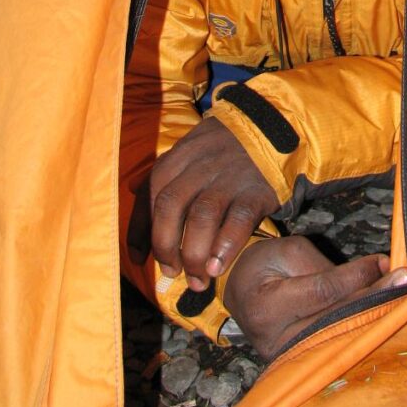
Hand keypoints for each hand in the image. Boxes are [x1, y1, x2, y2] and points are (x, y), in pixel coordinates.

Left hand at [127, 117, 277, 289]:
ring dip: (194, 253)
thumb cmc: (223, 150)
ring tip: (197, 279)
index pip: (151, 194)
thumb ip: (164, 183)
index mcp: (179, 157)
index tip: (140, 258)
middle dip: (165, 245)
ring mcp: (230, 177)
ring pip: (202, 215)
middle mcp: (200, 165)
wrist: (271, 128)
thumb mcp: (190, 153)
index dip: (141, 230)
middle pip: (171, 205)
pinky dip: (225, 246)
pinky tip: (218, 266)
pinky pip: (239, 219)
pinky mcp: (257, 190)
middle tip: (172, 271)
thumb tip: (135, 215)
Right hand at [223, 235, 406, 359]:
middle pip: (337, 319)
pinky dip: (362, 327)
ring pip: (340, 336)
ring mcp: (288, 357)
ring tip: (404, 294)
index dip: (355, 276)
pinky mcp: (300, 362)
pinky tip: (386, 312)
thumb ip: (325, 268)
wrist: (240, 292)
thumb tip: (371, 275)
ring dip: (375, 314)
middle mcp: (276, 339)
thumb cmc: (265, 265)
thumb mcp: (289, 252)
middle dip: (376, 297)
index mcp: (267, 306)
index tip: (385, 261)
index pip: (322, 292)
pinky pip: (336, 344)